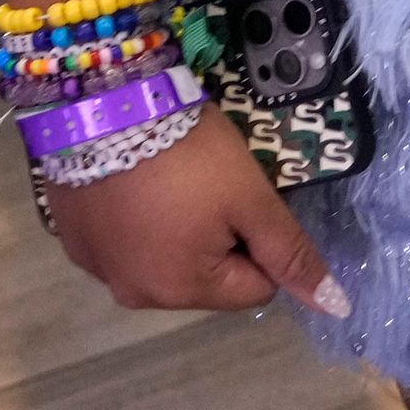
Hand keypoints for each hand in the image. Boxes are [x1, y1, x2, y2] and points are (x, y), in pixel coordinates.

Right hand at [44, 109, 351, 321]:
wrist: (102, 102)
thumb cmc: (187, 152)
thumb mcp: (251, 198)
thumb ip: (291, 254)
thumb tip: (334, 307)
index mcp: (183, 291)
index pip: (254, 286)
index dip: (259, 240)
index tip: (239, 196)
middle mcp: (136, 294)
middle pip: (207, 278)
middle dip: (216, 238)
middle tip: (202, 183)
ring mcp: (99, 269)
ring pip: (164, 260)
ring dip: (175, 230)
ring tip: (166, 178)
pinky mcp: (75, 240)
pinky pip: (124, 242)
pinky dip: (136, 220)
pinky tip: (132, 181)